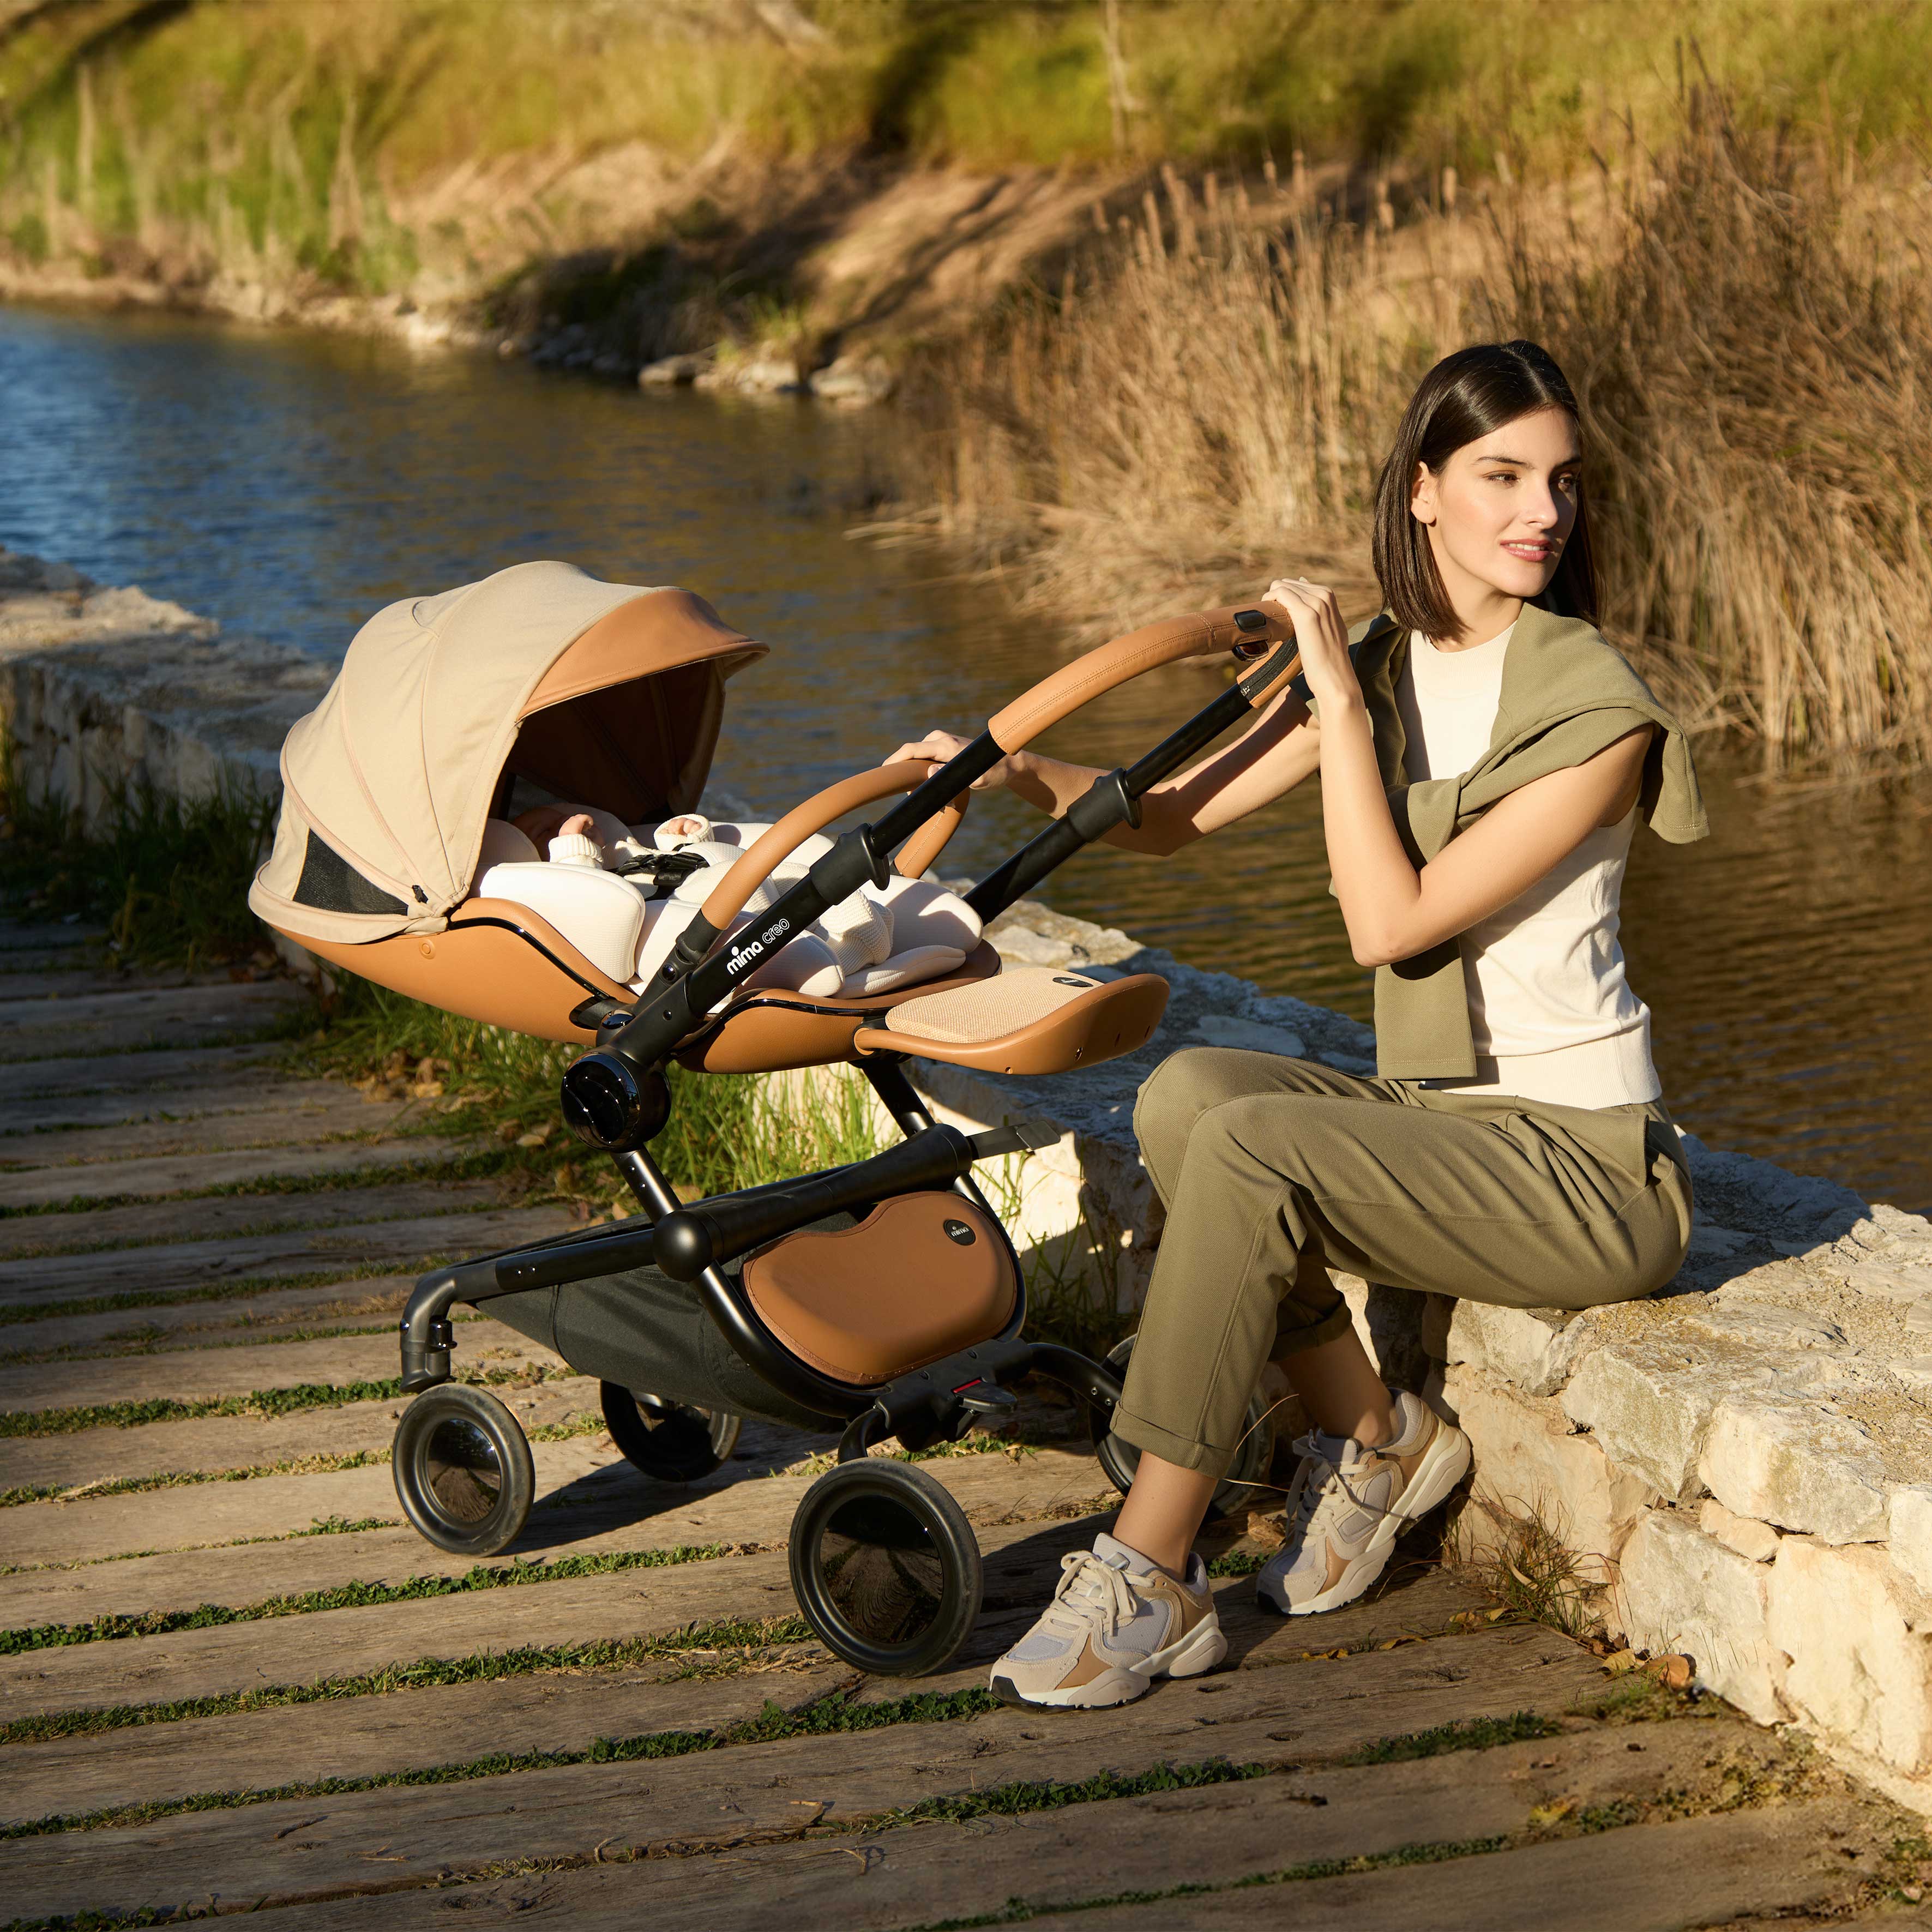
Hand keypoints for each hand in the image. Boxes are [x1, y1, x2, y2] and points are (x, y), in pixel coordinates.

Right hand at [884, 729, 1016, 789]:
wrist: (1007, 761)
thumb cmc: (994, 772)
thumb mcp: (977, 780)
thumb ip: (953, 777)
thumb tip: (928, 772)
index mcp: (946, 746)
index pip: (912, 749)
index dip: (895, 760)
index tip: (883, 771)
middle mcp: (941, 738)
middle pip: (911, 753)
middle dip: (905, 773)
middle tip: (910, 794)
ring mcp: (941, 739)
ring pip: (918, 757)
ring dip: (917, 775)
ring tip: (931, 794)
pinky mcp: (943, 744)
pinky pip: (925, 756)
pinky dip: (924, 770)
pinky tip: (932, 783)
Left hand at [1266, 578, 1359, 712]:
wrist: (1335, 676)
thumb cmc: (1329, 657)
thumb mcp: (1329, 625)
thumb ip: (1320, 607)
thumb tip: (1303, 583)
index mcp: (1329, 596)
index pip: (1297, 583)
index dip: (1282, 595)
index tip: (1276, 610)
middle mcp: (1324, 596)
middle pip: (1287, 584)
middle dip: (1275, 596)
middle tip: (1269, 616)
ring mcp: (1316, 603)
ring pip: (1282, 587)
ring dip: (1270, 599)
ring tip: (1268, 617)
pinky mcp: (1305, 615)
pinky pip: (1281, 595)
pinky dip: (1269, 601)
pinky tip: (1267, 614)